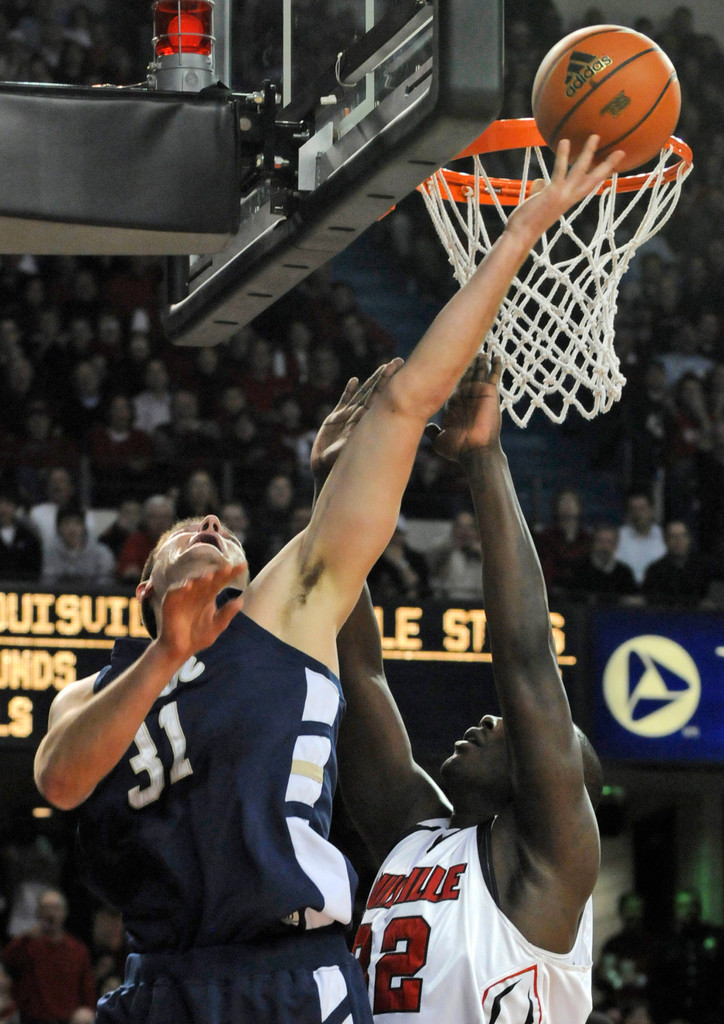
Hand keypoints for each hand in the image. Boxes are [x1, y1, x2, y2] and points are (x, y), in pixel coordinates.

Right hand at [156, 563, 243, 662]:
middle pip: (208, 581)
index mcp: (208, 596)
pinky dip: (180, 590)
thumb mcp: (216, 626)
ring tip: (210, 576)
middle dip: (217, 575)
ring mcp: (183, 597)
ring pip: (193, 585)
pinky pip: (175, 595)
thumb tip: (240, 601)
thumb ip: (226, 614)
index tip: (243, 566)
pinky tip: (188, 586)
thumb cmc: (197, 636)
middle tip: (228, 567)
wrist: (179, 650)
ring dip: (200, 581)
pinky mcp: (170, 604)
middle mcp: (196, 593)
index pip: (221, 582)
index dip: (231, 574)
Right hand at [310, 358, 402, 484]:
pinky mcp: (334, 420)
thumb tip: (367, 416)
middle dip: (386, 378)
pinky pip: (343, 403)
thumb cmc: (339, 466)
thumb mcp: (352, 450)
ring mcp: (348, 418)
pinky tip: (355, 380)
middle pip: (376, 393)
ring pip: (362, 395)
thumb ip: (358, 435)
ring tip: (383, 367)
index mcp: (369, 425)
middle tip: (398, 362)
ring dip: (371, 382)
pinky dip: (349, 392)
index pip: (382, 401)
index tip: (403, 374)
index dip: (391, 387)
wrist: (325, 472)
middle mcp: (361, 419)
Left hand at [425, 353, 501, 461]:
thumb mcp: (439, 440)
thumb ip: (432, 432)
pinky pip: (494, 376)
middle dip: (464, 363)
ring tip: (479, 349)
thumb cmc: (458, 449)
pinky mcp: (490, 393)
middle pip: (465, 374)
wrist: (475, 452)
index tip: (443, 360)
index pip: (450, 384)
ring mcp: (478, 394)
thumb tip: (425, 428)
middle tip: (462, 347)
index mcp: (453, 405)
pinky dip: (495, 366)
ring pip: (479, 372)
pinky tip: (495, 356)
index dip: (448, 372)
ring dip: (479, 361)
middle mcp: (466, 397)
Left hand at [507, 135, 624, 240]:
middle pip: (594, 179)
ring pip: (580, 171)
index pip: (588, 186)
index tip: (612, 166)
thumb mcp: (536, 204)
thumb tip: (540, 182)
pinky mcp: (552, 192)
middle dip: (608, 165)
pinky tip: (565, 141)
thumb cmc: (526, 223)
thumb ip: (541, 191)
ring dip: (588, 153)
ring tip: (595, 136)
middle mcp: (569, 198)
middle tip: (620, 151)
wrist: (520, 236)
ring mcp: (562, 195)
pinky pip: (560, 171)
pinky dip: (563, 156)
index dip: (600, 175)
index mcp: (568, 201)